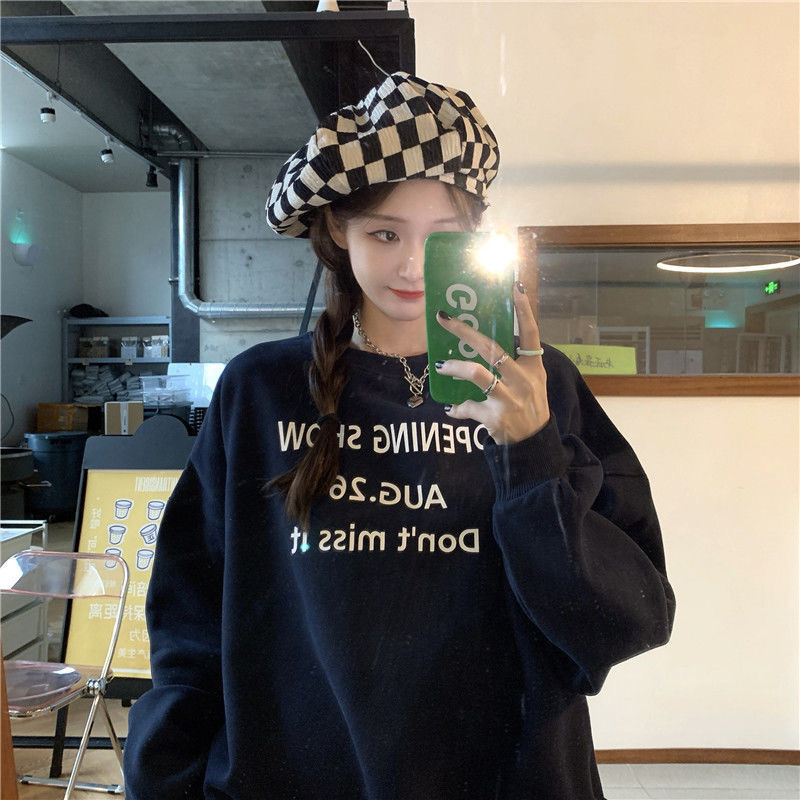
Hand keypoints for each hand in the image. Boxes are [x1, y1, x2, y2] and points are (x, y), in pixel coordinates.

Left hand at [434, 282, 549, 444]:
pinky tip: (451, 409)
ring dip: (455, 367)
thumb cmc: (529, 407)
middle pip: (493, 349)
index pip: (531, 334)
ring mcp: (509, 399)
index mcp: (533, 368)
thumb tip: (485, 341)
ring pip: (478, 374)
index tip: (515, 287)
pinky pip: (468, 407)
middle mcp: (523, 380)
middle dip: (466, 332)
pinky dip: (456, 408)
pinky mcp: (495, 418)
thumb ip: (515, 363)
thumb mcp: (532, 382)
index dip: (524, 310)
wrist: (533, 444)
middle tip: (444, 318)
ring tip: (439, 365)